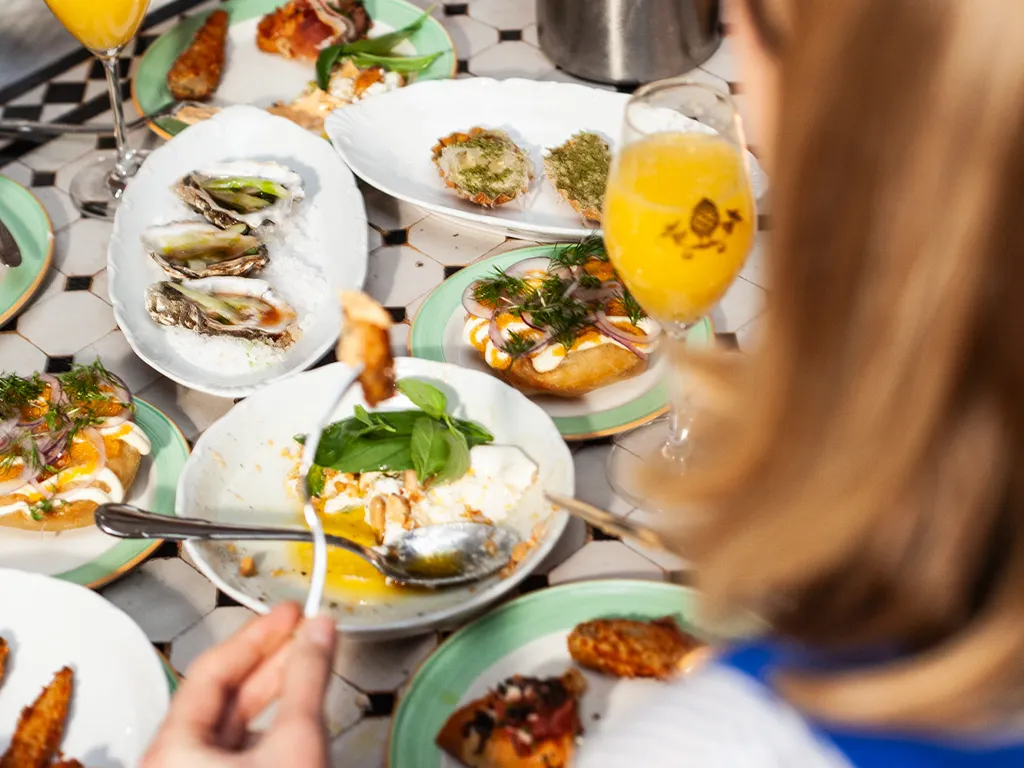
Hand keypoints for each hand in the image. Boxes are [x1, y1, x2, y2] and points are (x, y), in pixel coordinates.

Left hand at [143, 603, 336, 767]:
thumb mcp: (298, 740)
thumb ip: (308, 677)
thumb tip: (319, 627)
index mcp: (171, 750)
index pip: (211, 670)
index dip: (256, 635)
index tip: (289, 612)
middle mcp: (172, 763)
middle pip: (219, 696)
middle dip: (267, 661)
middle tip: (301, 630)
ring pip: (231, 723)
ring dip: (271, 692)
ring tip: (306, 662)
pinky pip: (238, 748)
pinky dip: (268, 725)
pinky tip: (297, 709)